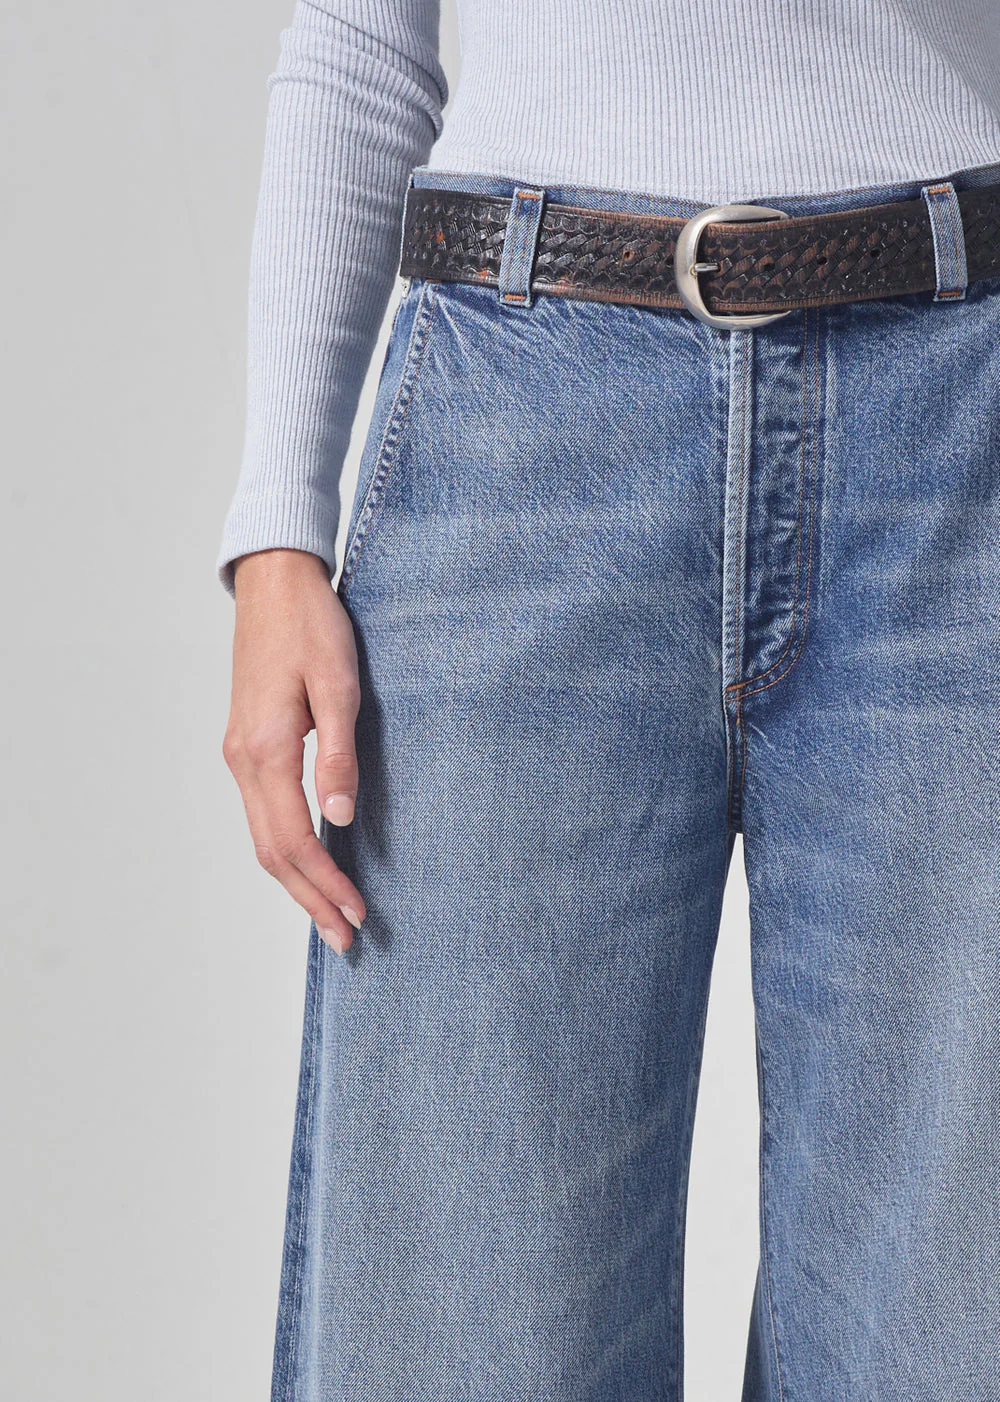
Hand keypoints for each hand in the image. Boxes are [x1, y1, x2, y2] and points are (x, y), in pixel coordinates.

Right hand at [223, 548, 364, 954]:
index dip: (325, 884)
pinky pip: (264, 814)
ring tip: (331, 913)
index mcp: (266, 750)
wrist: (275, 583)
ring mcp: (240, 754)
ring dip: (297, 880)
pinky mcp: (248, 745)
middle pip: (272, 853)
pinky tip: (312, 861)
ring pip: (263, 837)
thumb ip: (340, 755)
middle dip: (309, 899)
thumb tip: (341, 820)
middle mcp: (244, 760)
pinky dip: (287, 849)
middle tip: (346, 938)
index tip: (358, 914)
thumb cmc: (312, 626)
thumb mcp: (338, 686)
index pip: (293, 840)